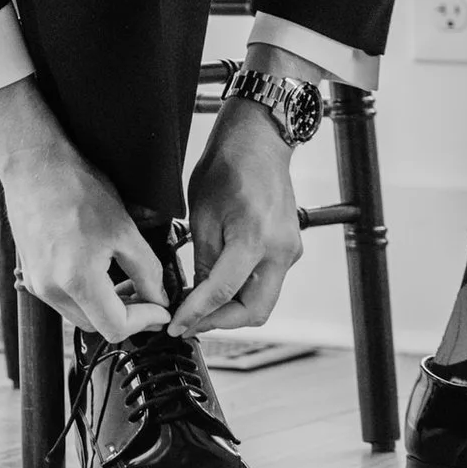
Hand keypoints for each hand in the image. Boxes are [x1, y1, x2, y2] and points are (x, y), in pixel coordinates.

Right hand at [0, 78, 169, 342]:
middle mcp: (52, 289)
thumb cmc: (75, 188)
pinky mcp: (32, 274)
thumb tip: (159, 298)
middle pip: (98, 327)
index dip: (146, 322)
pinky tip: (98, 269)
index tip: (160, 310)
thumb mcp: (125, 230)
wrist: (35, 166)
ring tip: (123, 279)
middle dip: (127, 315)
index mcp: (77, 281)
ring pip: (80, 315)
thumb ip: (148, 272)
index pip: (117, 328)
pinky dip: (85, 295)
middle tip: (147, 294)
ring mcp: (37, 283)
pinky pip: (64, 298)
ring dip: (105, 306)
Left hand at [173, 100, 303, 335]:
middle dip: (220, 322)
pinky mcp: (290, 249)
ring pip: (263, 301)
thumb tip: (195, 296)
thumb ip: (202, 260)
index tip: (176, 326)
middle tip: (190, 321)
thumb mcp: (201, 214)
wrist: (259, 141)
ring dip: (232, 309)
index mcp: (254, 240)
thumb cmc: (227, 166)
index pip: (223, 293)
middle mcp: (280, 252)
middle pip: (255, 311)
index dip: (197, 315)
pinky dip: (243, 291)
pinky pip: (268, 283)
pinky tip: (219, 286)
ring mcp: (290, 252)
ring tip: (199, 305)